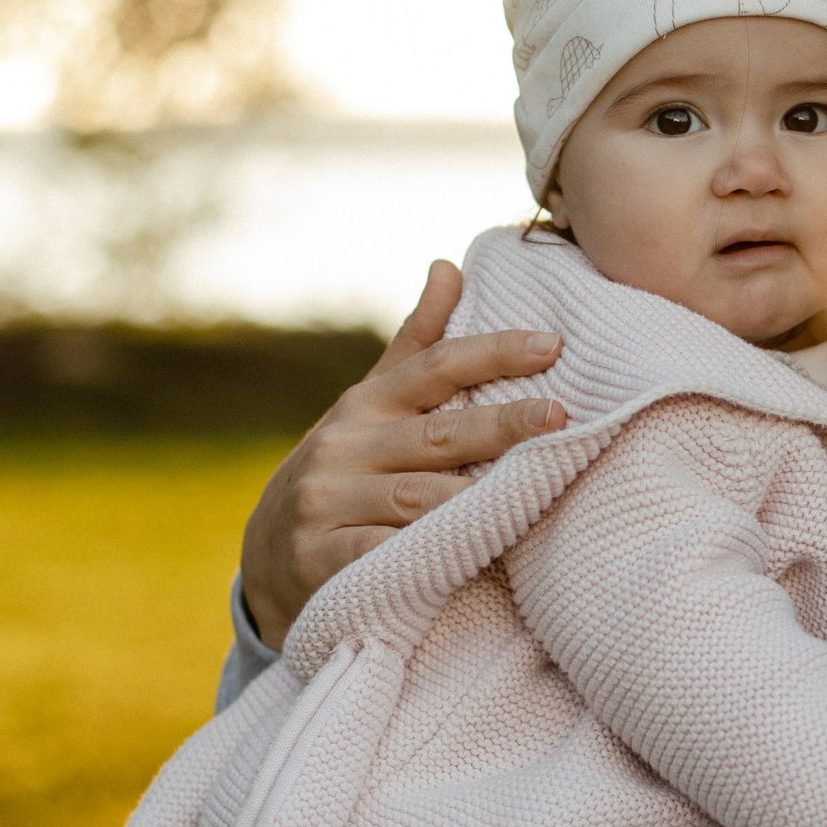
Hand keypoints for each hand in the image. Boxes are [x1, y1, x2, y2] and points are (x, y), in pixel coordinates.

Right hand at [242, 259, 568, 647]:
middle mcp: (343, 446)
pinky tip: (476, 557)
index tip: (553, 346)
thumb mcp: (369, 406)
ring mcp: (327, 502)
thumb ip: (415, 345)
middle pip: (437, 434)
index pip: (435, 366)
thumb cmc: (342, 472)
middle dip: (501, 425)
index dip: (493, 353)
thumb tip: (449, 266)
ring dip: (476, 499)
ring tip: (537, 494)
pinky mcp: (321, 560)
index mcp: (365, 404)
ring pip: (418, 500)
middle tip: (559, 418)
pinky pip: (384, 556)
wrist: (267, 559)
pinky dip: (428, 555)